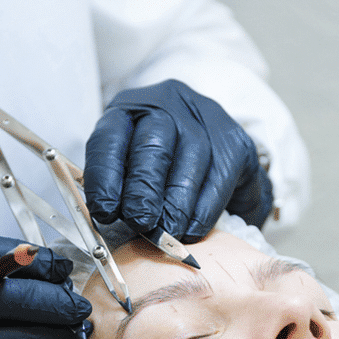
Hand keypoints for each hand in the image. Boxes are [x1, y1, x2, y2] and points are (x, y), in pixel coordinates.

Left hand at [84, 79, 272, 240]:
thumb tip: (106, 223)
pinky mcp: (234, 141)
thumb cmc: (155, 172)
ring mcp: (204, 118)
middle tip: (140, 222)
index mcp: (127, 112)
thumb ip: (116, 192)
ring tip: (167, 232)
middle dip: (144, 189)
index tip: (105, 211)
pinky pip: (219, 176)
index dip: (105, 176)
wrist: (210, 158)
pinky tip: (192, 229)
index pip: (109, 137)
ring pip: (192, 158)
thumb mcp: (127, 173)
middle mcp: (166, 106)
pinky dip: (204, 209)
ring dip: (177, 204)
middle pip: (154, 144)